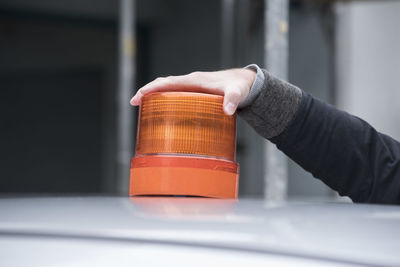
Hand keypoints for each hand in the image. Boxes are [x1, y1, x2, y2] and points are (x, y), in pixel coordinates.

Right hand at [130, 68, 255, 114]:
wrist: (245, 82)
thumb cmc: (240, 86)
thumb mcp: (238, 92)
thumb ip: (233, 100)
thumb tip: (227, 110)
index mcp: (196, 80)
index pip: (170, 83)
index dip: (153, 88)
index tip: (139, 96)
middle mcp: (191, 81)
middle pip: (164, 84)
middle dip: (148, 91)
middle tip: (134, 102)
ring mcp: (192, 86)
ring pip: (169, 88)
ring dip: (154, 94)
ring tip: (141, 106)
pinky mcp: (195, 92)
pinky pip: (176, 93)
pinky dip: (164, 98)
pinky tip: (161, 109)